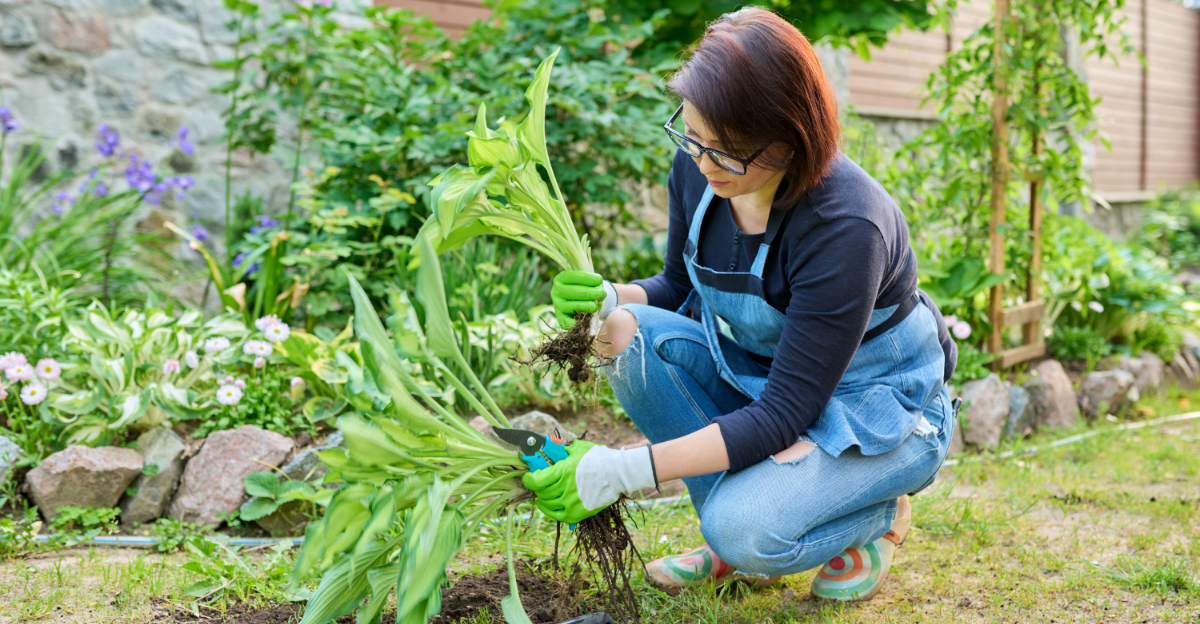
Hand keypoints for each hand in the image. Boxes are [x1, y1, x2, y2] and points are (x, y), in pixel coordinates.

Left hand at [522, 440, 655, 523]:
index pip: (535, 481)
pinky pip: (557, 516)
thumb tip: (550, 447)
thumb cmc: (598, 459)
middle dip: (537, 487)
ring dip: (542, 498)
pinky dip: (549, 511)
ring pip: (547, 504)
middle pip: (541, 492)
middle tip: (538, 483)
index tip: (528, 476)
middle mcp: (564, 489)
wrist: (617, 474)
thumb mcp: (578, 449)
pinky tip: (547, 505)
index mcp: (562, 472)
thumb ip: (562, 450)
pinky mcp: (577, 514)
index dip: (528, 479)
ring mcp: (570, 503)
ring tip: (542, 494)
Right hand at [552, 270, 605, 328]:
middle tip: (602, 293)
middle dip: (591, 293)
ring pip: (573, 306)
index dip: (589, 278)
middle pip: (575, 292)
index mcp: (561, 278)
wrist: (581, 300)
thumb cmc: (585, 287)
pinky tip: (586, 319)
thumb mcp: (588, 281)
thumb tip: (600, 291)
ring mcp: (557, 305)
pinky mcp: (560, 317)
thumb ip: (592, 283)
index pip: (575, 276)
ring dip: (588, 306)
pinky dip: (577, 321)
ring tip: (596, 305)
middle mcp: (556, 291)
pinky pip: (567, 321)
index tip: (599, 280)